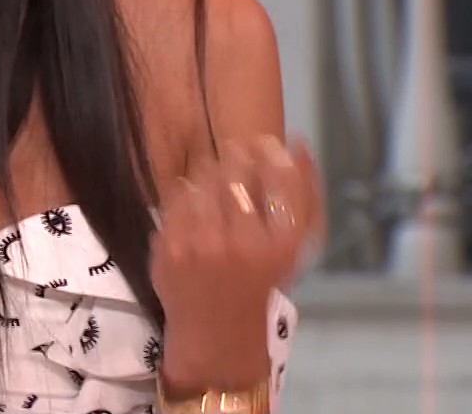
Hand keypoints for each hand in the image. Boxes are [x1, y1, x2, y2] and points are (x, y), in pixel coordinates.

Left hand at [151, 134, 324, 387]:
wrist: (216, 329)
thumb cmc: (259, 282)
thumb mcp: (292, 249)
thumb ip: (302, 196)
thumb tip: (298, 142)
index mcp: (281, 245)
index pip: (279, 179)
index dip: (270, 153)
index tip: (264, 144)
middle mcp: (242, 243)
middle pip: (237, 175)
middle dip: (237, 156)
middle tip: (235, 151)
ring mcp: (201, 244)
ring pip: (203, 181)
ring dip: (210, 170)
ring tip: (215, 173)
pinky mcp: (170, 246)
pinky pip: (176, 198)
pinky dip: (186, 191)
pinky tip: (195, 198)